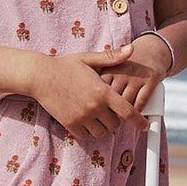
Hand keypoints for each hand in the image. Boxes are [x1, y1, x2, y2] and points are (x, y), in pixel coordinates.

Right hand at [28, 45, 149, 138]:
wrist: (40, 76)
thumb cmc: (65, 66)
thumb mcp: (89, 59)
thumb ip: (112, 58)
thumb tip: (132, 49)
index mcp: (102, 91)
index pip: (127, 111)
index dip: (139, 121)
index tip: (145, 126)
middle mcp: (94, 107)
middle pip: (114, 125)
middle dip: (114, 120)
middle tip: (107, 111)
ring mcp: (82, 118)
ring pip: (100, 133)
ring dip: (101, 127)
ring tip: (96, 116)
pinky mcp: (70, 125)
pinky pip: (85, 136)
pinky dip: (87, 131)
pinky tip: (84, 120)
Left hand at [100, 34, 169, 111]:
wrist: (152, 49)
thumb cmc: (126, 65)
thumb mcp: (109, 67)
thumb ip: (97, 81)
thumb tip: (89, 104)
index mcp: (109, 67)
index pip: (99, 93)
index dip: (99, 104)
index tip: (99, 110)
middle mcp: (123, 71)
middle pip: (112, 100)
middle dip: (110, 111)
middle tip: (110, 117)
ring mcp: (137, 75)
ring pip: (127, 104)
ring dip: (124, 114)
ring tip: (122, 116)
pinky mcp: (151, 80)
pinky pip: (141, 102)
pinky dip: (137, 112)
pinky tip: (135, 114)